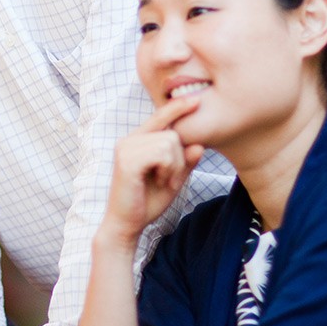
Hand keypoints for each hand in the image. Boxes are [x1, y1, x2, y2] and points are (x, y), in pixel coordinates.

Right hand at [101, 97, 203, 246]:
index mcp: (138, 141)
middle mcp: (129, 140)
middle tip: (170, 179)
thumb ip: (185, 162)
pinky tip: (160, 182)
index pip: (160, 117)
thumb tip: (200, 145)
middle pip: (172, 132)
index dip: (177, 107)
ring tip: (164, 181)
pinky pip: (162, 153)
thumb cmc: (147, 202)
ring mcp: (126, 148)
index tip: (196, 99)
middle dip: (180, 158)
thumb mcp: (173, 179)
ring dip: (175, 166)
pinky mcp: (127, 160)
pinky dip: (169, 169)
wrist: (127, 225)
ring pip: (170, 141)